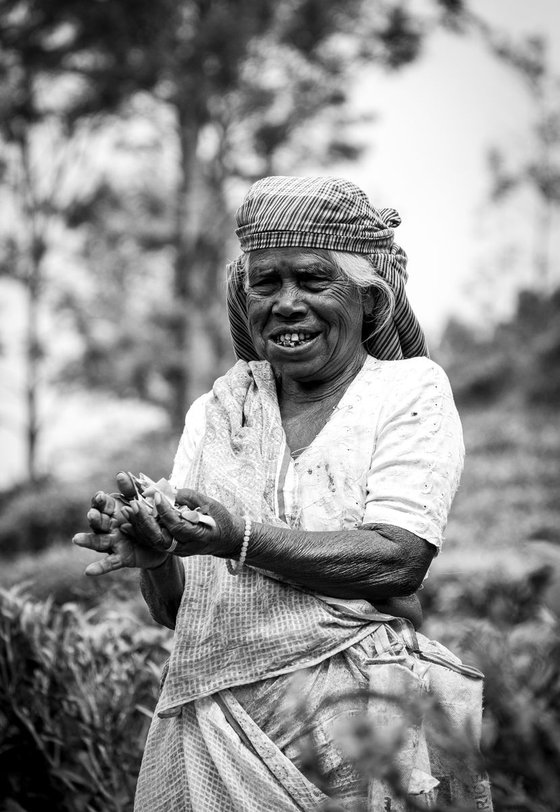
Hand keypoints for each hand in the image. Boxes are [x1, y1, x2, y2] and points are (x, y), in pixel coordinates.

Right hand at [72, 472, 168, 575]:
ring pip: (98, 542)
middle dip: (95, 518)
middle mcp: (110, 526)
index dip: (100, 501)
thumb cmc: (149, 517)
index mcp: (114, 510)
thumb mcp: (143, 503)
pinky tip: (88, 571)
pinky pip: (109, 563)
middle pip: (98, 522)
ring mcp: (113, 542)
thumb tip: (120, 474)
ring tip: (76, 539)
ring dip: (87, 540)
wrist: (164, 541)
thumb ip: (132, 490)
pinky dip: (98, 567)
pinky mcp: (120, 557)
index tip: (100, 496)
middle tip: (92, 514)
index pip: (102, 504)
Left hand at [122, 487, 243, 558]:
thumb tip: (168, 490)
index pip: (178, 526)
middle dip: (145, 521)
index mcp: (199, 536)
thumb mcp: (210, 505)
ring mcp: (177, 549)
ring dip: (139, 526)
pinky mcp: (170, 547)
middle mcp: (185, 547)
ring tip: (127, 510)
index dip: (166, 511)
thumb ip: (189, 498)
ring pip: (153, 541)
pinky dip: (139, 532)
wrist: (225, 539)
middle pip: (160, 538)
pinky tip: (127, 522)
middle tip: (134, 505)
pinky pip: (152, 542)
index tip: (157, 495)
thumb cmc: (221, 519)